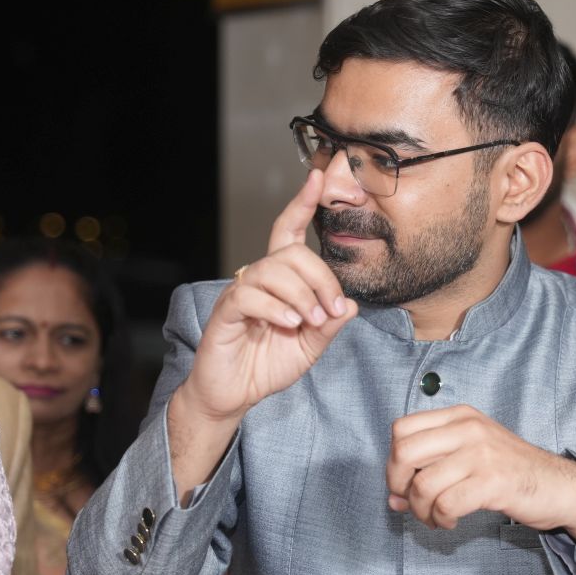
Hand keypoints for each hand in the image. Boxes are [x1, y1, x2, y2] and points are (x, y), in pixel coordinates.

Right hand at [175, 169, 354, 425]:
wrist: (233, 395)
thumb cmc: (266, 367)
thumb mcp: (309, 348)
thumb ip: (328, 327)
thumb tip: (350, 305)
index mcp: (279, 282)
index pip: (289, 234)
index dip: (301, 205)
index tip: (316, 179)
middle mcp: (258, 280)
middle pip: (291, 253)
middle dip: (320, 278)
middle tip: (330, 309)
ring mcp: (239, 294)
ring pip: (272, 271)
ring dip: (300, 295)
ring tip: (309, 321)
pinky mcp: (225, 312)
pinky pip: (249, 295)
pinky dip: (275, 308)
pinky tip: (288, 323)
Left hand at [387, 404, 575, 543]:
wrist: (558, 485)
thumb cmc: (510, 471)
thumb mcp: (471, 453)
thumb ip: (432, 467)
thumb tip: (393, 498)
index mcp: (460, 416)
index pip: (401, 429)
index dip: (393, 461)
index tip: (404, 482)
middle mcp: (468, 429)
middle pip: (404, 453)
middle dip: (399, 485)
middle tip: (411, 503)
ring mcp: (482, 454)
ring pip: (423, 485)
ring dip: (421, 510)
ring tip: (434, 517)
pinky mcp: (493, 482)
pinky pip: (446, 505)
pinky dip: (441, 519)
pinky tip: (450, 521)